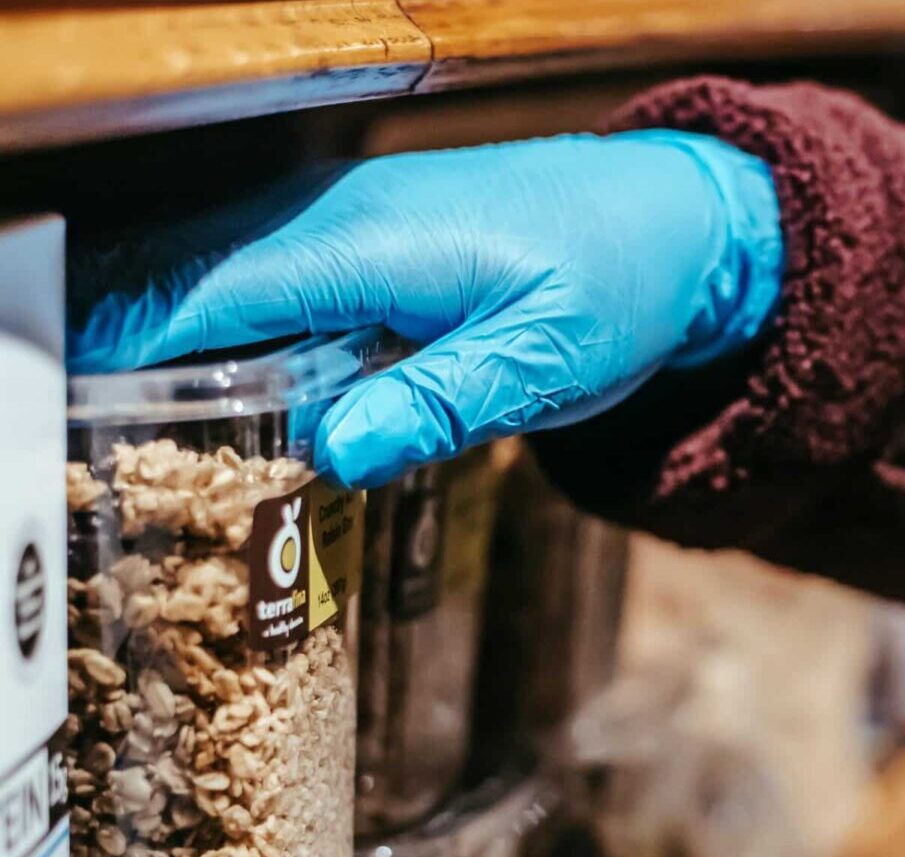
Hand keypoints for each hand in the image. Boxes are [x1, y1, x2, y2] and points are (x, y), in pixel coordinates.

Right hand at [69, 131, 782, 487]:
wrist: (679, 219)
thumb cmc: (622, 283)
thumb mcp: (546, 361)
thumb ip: (439, 404)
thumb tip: (333, 452)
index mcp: (374, 244)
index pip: (215, 292)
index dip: (134, 350)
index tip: (84, 414)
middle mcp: (344, 215)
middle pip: (195, 276)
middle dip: (134, 351)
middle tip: (102, 447)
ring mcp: (353, 216)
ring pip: (226, 272)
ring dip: (178, 340)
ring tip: (141, 431)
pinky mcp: (372, 233)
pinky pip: (272, 274)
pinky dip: (232, 323)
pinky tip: (226, 387)